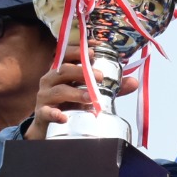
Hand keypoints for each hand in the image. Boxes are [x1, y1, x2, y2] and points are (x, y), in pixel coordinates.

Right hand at [24, 45, 139, 140]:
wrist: (49, 128)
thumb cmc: (69, 105)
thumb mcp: (88, 94)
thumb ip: (110, 89)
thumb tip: (133, 82)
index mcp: (62, 71)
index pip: (67, 55)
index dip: (79, 49)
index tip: (94, 48)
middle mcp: (51, 80)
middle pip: (64, 70)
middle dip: (82, 71)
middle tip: (100, 76)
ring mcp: (45, 97)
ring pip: (59, 90)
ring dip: (76, 92)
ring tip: (91, 97)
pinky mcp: (42, 114)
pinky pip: (46, 112)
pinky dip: (54, 114)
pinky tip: (63, 117)